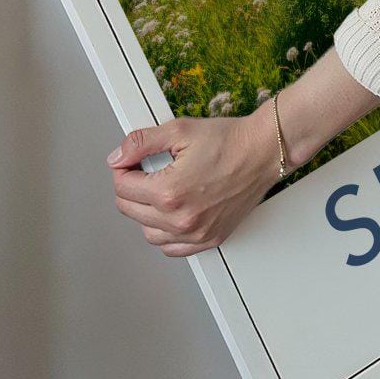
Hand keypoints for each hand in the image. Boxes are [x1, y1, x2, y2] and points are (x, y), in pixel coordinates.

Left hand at [107, 112, 274, 256]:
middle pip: (130, 211)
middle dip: (130, 188)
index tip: (130, 160)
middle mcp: (181, 219)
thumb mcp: (178, 130)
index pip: (122, 188)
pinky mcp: (210, 239)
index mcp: (170, 192)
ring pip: (148, 233)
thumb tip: (117, 157)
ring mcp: (197, 233)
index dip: (122, 168)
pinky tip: (171, 214)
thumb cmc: (228, 141)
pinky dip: (165, 234)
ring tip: (157, 191)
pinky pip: (173, 249)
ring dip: (144, 213)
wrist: (262, 152)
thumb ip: (141, 143)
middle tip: (142, 170)